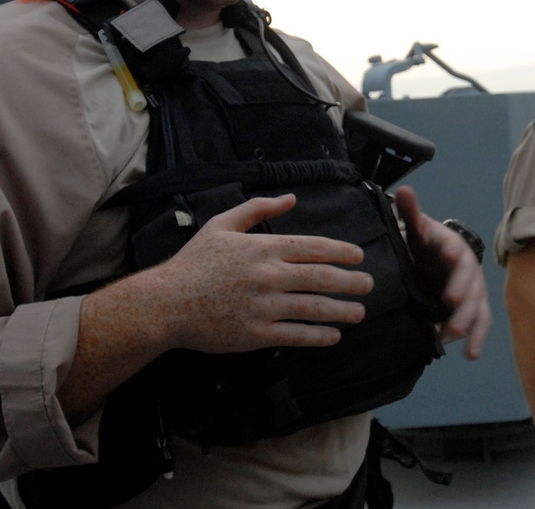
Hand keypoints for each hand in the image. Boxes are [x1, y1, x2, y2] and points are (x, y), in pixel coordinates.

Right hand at [151, 194, 374, 352]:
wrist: (165, 303)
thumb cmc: (193, 263)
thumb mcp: (222, 224)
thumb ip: (257, 208)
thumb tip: (290, 198)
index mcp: (263, 247)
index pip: (314, 247)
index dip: (341, 252)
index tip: (358, 257)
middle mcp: (269, 275)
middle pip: (321, 277)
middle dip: (351, 281)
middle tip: (369, 285)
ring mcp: (264, 306)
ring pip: (314, 308)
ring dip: (342, 310)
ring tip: (359, 312)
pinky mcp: (256, 334)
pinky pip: (296, 335)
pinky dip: (319, 336)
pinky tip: (333, 336)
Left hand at [393, 186, 491, 358]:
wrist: (435, 258)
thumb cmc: (425, 243)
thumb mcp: (416, 228)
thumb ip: (410, 212)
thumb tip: (403, 190)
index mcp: (454, 247)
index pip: (456, 251)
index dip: (453, 255)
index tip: (448, 256)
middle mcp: (468, 269)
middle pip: (470, 282)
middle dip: (462, 294)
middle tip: (450, 304)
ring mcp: (473, 290)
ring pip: (477, 306)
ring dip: (468, 321)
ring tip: (452, 334)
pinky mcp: (473, 308)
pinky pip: (480, 323)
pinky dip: (477, 338)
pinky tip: (470, 355)